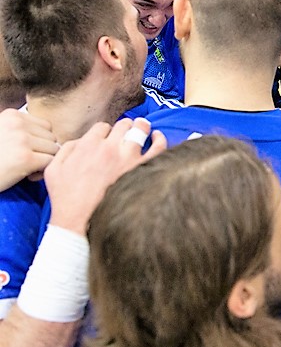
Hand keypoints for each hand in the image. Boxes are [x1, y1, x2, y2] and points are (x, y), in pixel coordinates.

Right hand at [0, 109, 58, 190]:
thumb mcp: (4, 134)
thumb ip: (22, 129)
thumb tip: (55, 137)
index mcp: (11, 115)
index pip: (46, 126)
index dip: (41, 141)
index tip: (26, 152)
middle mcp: (17, 124)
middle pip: (51, 137)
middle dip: (44, 152)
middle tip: (28, 163)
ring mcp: (22, 140)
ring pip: (54, 150)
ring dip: (44, 162)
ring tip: (27, 168)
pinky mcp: (26, 158)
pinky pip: (50, 162)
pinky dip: (42, 172)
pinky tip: (28, 177)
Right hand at [44, 118, 166, 233]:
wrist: (82, 220)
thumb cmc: (67, 198)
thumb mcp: (54, 169)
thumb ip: (67, 149)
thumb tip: (81, 142)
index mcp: (88, 145)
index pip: (103, 127)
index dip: (104, 131)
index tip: (106, 138)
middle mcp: (110, 148)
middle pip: (123, 126)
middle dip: (124, 126)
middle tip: (126, 130)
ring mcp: (129, 158)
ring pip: (140, 131)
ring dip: (141, 126)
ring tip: (142, 126)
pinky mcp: (143, 170)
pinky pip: (158, 148)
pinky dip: (160, 139)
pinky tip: (157, 136)